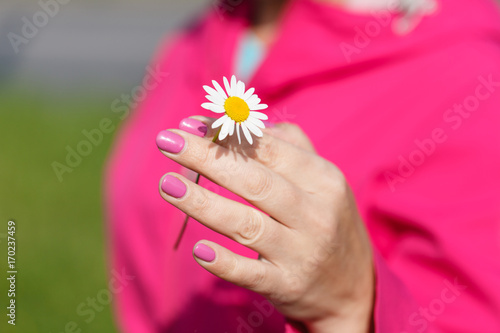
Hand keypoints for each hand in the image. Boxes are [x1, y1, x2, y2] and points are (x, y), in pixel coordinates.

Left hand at [156, 117, 374, 332]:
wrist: (353, 290)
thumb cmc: (327, 222)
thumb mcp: (323, 182)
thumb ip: (290, 147)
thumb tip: (244, 122)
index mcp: (324, 180)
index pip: (270, 150)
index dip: (228, 135)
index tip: (189, 124)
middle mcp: (316, 215)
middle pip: (254, 181)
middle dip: (207, 158)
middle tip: (166, 141)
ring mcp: (302, 253)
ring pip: (246, 225)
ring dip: (202, 204)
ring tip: (167, 184)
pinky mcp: (288, 285)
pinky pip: (250, 274)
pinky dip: (223, 262)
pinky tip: (197, 249)